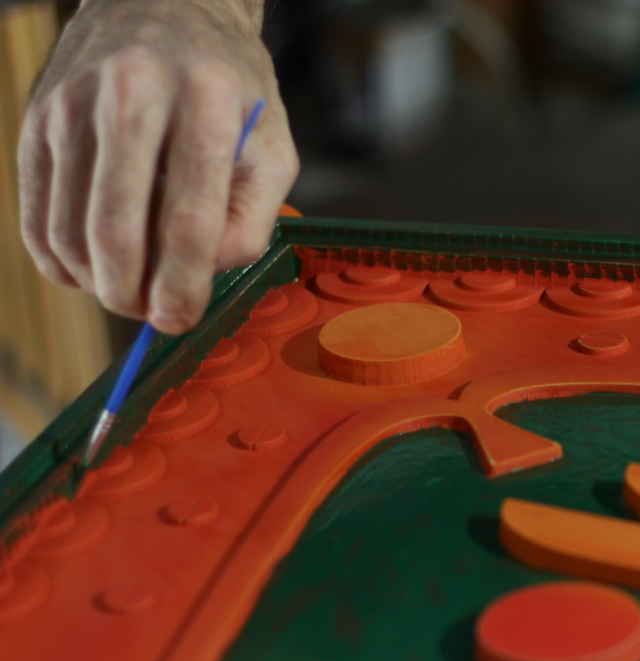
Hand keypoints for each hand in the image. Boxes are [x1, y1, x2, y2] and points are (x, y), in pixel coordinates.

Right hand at [19, 0, 297, 333]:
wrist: (165, 5)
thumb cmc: (228, 86)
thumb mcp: (271, 142)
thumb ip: (253, 215)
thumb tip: (206, 275)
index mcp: (206, 103)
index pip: (188, 221)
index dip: (183, 286)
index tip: (181, 318)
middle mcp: (132, 96)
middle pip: (116, 231)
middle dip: (132, 294)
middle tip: (152, 314)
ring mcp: (73, 104)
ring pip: (70, 229)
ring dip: (96, 282)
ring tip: (127, 289)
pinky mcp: (37, 117)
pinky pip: (37, 213)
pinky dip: (59, 258)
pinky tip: (89, 267)